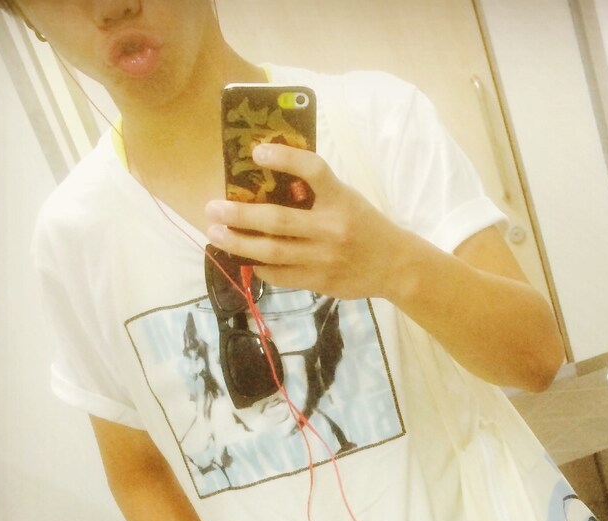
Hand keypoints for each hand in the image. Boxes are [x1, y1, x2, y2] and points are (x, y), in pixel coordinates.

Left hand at [205, 144, 404, 299]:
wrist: (394, 265)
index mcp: (340, 198)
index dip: (285, 158)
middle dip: (239, 214)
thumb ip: (316, 191)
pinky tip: (246, 259)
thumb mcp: (347, 198)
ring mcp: (325, 258)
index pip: (312, 170)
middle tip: (212, 208)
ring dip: (239, 243)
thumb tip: (268, 180)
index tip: (256, 152)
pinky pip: (282, 275)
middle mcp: (332, 228)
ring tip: (216, 235)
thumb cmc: (364, 225)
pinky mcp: (321, 281)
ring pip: (273, 251)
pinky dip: (261, 267)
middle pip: (278, 220)